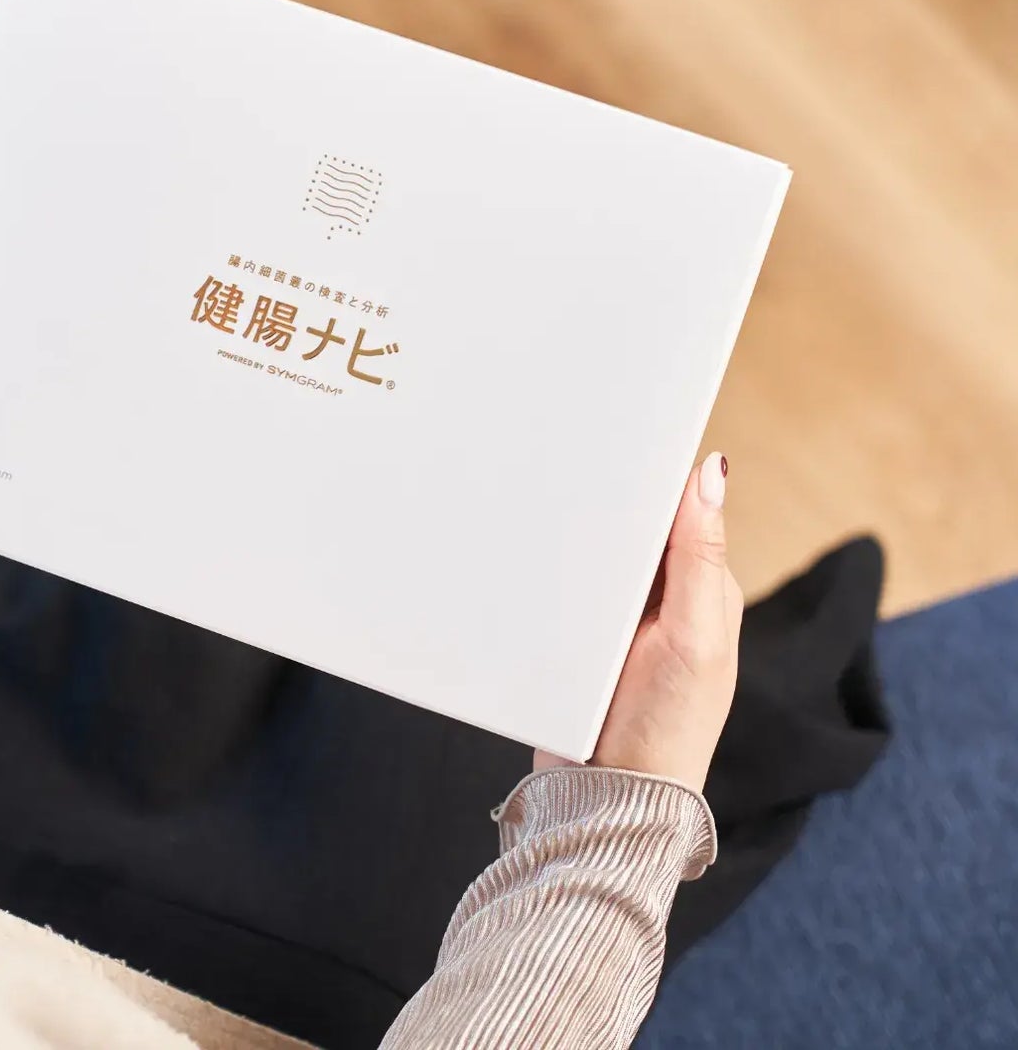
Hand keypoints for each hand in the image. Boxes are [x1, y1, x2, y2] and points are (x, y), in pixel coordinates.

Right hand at [534, 451, 741, 791]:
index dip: (656, 479)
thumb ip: (699, 556)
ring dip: (575, 542)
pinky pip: (565, 594)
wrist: (609, 801)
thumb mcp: (692, 636)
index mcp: (705, 592)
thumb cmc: (668, 728)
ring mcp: (621, 625)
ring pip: (594, 560)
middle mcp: (666, 603)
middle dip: (610, 507)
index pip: (683, 514)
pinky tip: (531, 564)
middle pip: (634, 533)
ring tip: (545, 512)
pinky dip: (551, 579)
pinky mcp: (582, 645)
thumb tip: (712, 472)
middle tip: (570, 471)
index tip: (622, 441)